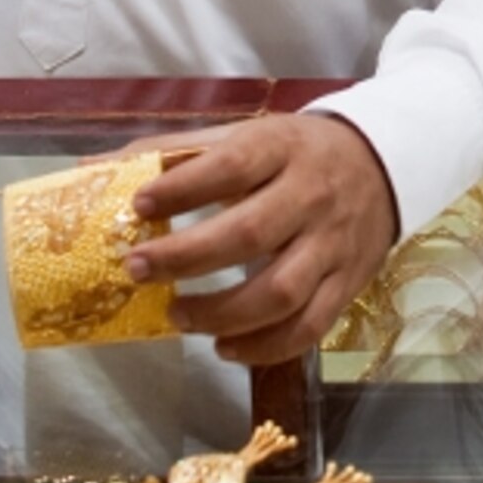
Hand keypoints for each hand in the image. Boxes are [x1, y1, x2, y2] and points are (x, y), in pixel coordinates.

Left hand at [123, 113, 401, 367]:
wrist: (386, 163)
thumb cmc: (297, 152)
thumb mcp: (249, 135)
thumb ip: (179, 152)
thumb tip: (97, 170)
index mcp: (282, 149)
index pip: (232, 166)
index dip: (184, 187)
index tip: (139, 206)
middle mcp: (312, 196)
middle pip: (250, 234)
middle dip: (187, 257)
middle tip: (137, 270)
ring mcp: (332, 245)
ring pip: (281, 292)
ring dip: (222, 312)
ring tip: (176, 316)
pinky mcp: (347, 284)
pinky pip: (308, 328)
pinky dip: (264, 347)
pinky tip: (224, 346)